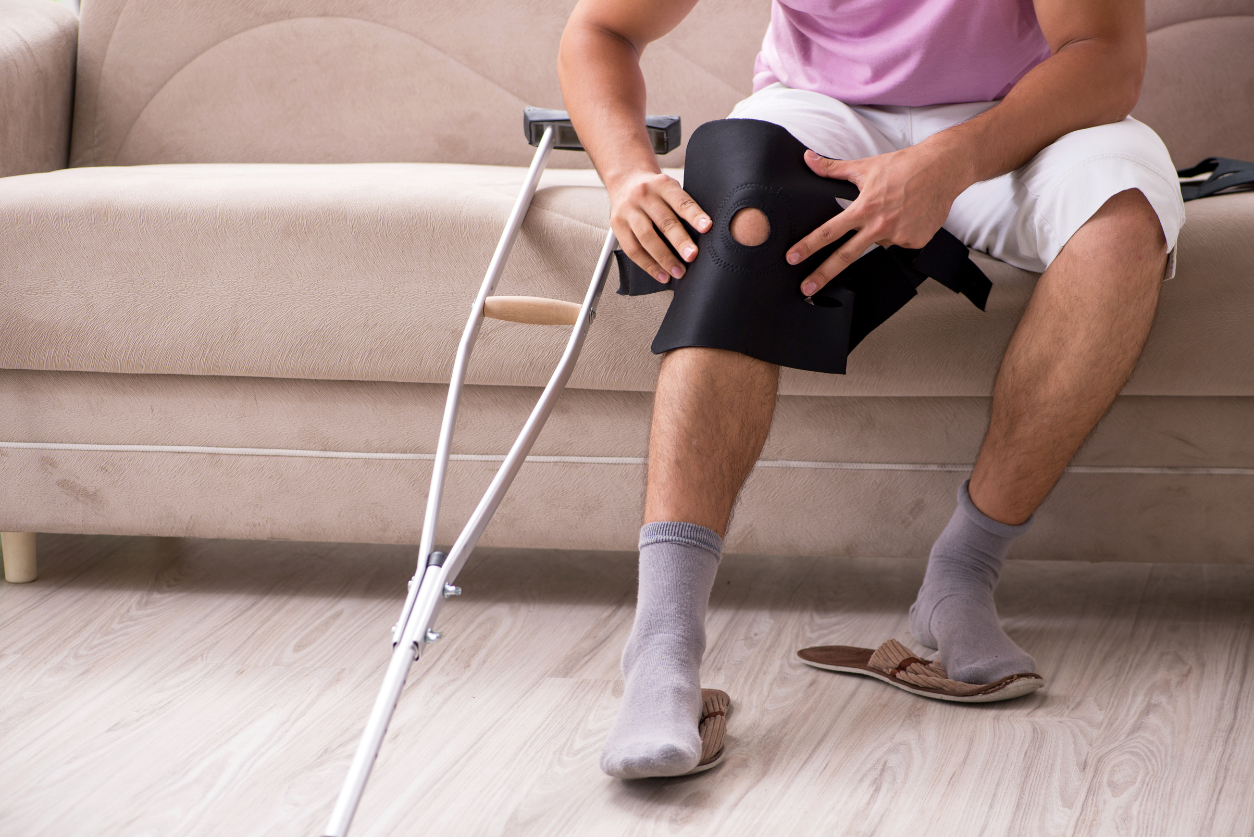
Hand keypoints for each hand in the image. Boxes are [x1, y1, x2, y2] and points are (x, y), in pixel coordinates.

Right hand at [607, 169, 711, 282]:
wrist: (624, 180)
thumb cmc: (654, 189)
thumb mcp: (669, 188)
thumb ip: (682, 206)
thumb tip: (701, 235)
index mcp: (661, 184)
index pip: (680, 201)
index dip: (694, 215)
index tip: (707, 227)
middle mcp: (643, 196)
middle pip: (664, 222)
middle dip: (680, 242)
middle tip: (692, 256)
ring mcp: (628, 211)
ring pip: (647, 238)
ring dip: (664, 258)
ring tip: (678, 272)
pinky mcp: (617, 225)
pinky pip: (632, 249)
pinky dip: (648, 264)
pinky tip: (661, 274)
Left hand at [786, 144, 966, 294]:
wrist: (943, 169)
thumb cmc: (905, 166)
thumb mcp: (866, 166)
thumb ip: (833, 168)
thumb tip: (808, 159)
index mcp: (864, 209)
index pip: (829, 232)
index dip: (808, 245)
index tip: (792, 258)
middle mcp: (880, 226)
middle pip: (845, 256)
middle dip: (823, 274)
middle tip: (806, 288)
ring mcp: (899, 236)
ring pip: (877, 243)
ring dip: (878, 232)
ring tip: (893, 209)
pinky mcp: (915, 241)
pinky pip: (899, 242)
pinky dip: (899, 231)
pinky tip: (908, 215)